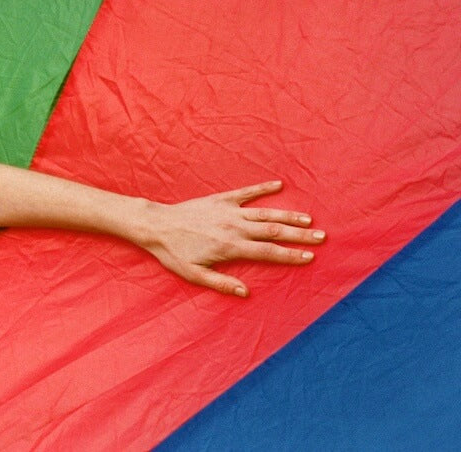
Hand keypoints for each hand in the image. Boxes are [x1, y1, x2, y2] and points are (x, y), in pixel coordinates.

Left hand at [136, 180, 324, 296]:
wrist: (156, 225)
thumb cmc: (173, 252)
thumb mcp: (194, 274)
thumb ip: (221, 284)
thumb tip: (246, 293)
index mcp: (231, 247)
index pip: (268, 252)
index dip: (291, 255)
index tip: (310, 257)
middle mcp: (234, 227)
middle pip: (274, 231)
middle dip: (300, 235)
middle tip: (322, 237)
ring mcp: (228, 211)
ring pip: (265, 213)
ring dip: (288, 215)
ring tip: (309, 219)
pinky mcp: (220, 199)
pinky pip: (245, 192)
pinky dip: (262, 188)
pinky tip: (278, 185)